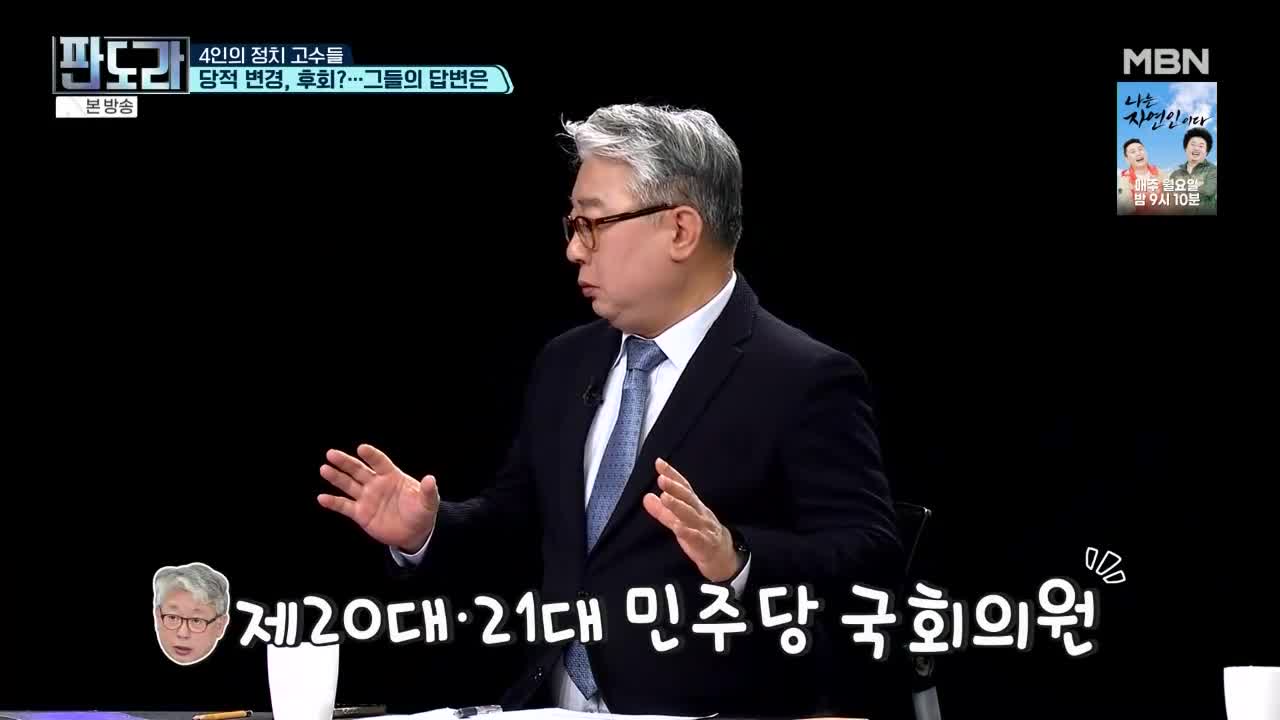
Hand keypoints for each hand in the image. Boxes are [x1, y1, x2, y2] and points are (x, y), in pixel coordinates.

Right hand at [318, 444, 438, 552]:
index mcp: (392, 476)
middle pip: (358, 470)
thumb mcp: (428, 502)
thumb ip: (428, 491)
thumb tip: (430, 479)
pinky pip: (344, 506)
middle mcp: (376, 484)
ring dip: (336, 477)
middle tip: (332, 454)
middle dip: (345, 462)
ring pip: (348, 485)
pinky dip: (333, 502)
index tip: (362, 449)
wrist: (414, 533)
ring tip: (324, 469)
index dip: (371, 455)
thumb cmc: (421, 512)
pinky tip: (322, 498)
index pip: (379, 462)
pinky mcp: (361, 513)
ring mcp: (367, 498)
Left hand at [642, 458, 741, 582]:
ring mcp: (703, 528)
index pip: (683, 487)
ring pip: (690, 515)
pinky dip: (687, 532)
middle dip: (675, 487)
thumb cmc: (700, 533)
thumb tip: (646, 496)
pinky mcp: (704, 544)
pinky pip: (696, 537)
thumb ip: (662, 510)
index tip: (659, 463)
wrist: (722, 555)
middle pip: (687, 498)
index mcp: (694, 505)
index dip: (672, 474)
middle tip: (661, 478)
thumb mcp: (680, 520)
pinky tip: (678, 527)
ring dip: (678, 506)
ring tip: (665, 497)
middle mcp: (699, 513)